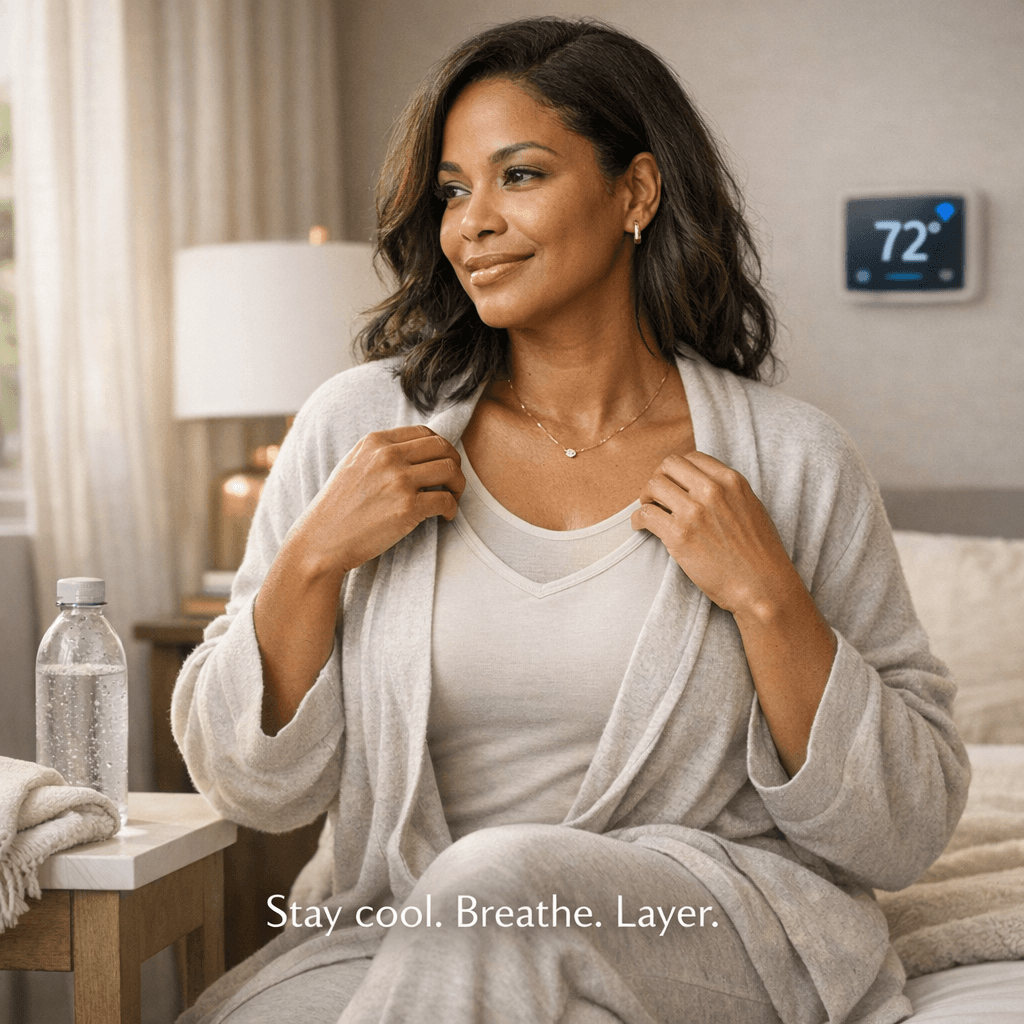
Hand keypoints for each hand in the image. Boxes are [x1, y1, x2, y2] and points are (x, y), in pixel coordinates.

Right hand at [290, 425, 465, 578]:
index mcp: (375, 442)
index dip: (440, 447)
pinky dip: (452, 509)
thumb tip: (416, 452)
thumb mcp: (353, 465)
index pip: (424, 432)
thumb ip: (381, 454)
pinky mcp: (407, 507)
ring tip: (452, 498)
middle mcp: (388, 457)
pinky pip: (446, 500)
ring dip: (458, 485)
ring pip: (450, 470)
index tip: (442, 462)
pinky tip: (444, 517)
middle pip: (442, 447)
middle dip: (455, 464)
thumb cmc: (338, 508)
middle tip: (453, 482)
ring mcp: (398, 481)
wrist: (322, 540)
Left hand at [631, 451, 797, 619]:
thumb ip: (726, 491)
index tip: (674, 484)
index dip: (678, 471)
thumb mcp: (750, 507)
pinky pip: (645, 514)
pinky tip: (641, 527)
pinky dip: (638, 520)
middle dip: (658, 478)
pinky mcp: (679, 535)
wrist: (762, 586)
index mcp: (731, 481)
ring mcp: (694, 512)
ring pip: (653, 486)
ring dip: (646, 498)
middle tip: (657, 496)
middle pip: (668, 465)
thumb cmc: (758, 552)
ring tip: (649, 511)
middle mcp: (712, 491)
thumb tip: (699, 485)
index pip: (691, 458)